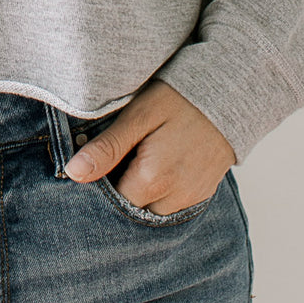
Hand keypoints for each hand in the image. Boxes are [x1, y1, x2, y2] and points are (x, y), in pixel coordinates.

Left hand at [62, 79, 235, 213]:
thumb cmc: (178, 98)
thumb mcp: (138, 115)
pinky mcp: (202, 193)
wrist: (230, 93)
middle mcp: (175, 198)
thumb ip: (108, 148)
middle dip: (120, 189)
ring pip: (152, 209)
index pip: (111, 203)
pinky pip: (172, 203)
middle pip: (132, 209)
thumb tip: (73, 173)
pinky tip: (156, 161)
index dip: (99, 185)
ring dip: (140, 191)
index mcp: (153, 179)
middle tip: (116, 157)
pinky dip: (160, 190)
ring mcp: (192, 198)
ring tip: (138, 157)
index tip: (98, 161)